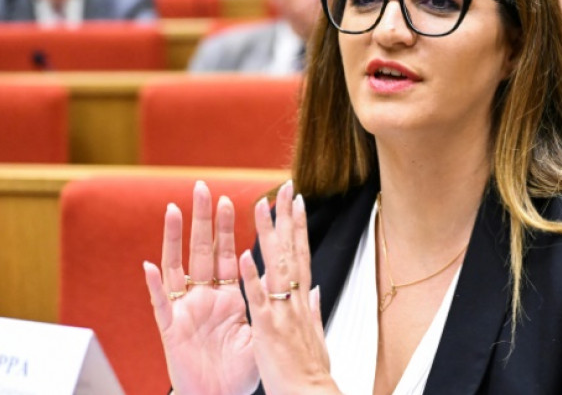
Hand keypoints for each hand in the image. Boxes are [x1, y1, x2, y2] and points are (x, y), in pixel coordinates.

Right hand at [143, 181, 258, 394]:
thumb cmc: (240, 369)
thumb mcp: (260, 330)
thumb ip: (265, 302)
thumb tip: (282, 273)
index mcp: (227, 295)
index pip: (228, 253)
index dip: (228, 227)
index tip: (230, 198)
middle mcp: (204, 297)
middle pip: (202, 250)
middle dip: (202, 219)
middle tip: (201, 187)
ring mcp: (185, 310)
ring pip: (177, 267)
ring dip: (174, 238)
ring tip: (172, 209)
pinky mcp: (171, 330)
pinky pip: (161, 305)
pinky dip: (155, 286)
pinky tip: (149, 266)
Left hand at [240, 181, 339, 393]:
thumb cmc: (310, 373)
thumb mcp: (316, 336)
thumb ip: (313, 310)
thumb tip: (317, 291)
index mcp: (303, 302)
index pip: (301, 256)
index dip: (299, 227)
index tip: (297, 201)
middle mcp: (295, 300)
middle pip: (292, 251)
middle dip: (287, 218)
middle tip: (284, 188)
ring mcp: (282, 312)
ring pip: (275, 266)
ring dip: (268, 235)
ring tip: (260, 206)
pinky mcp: (267, 329)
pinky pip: (258, 299)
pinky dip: (252, 277)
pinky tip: (244, 255)